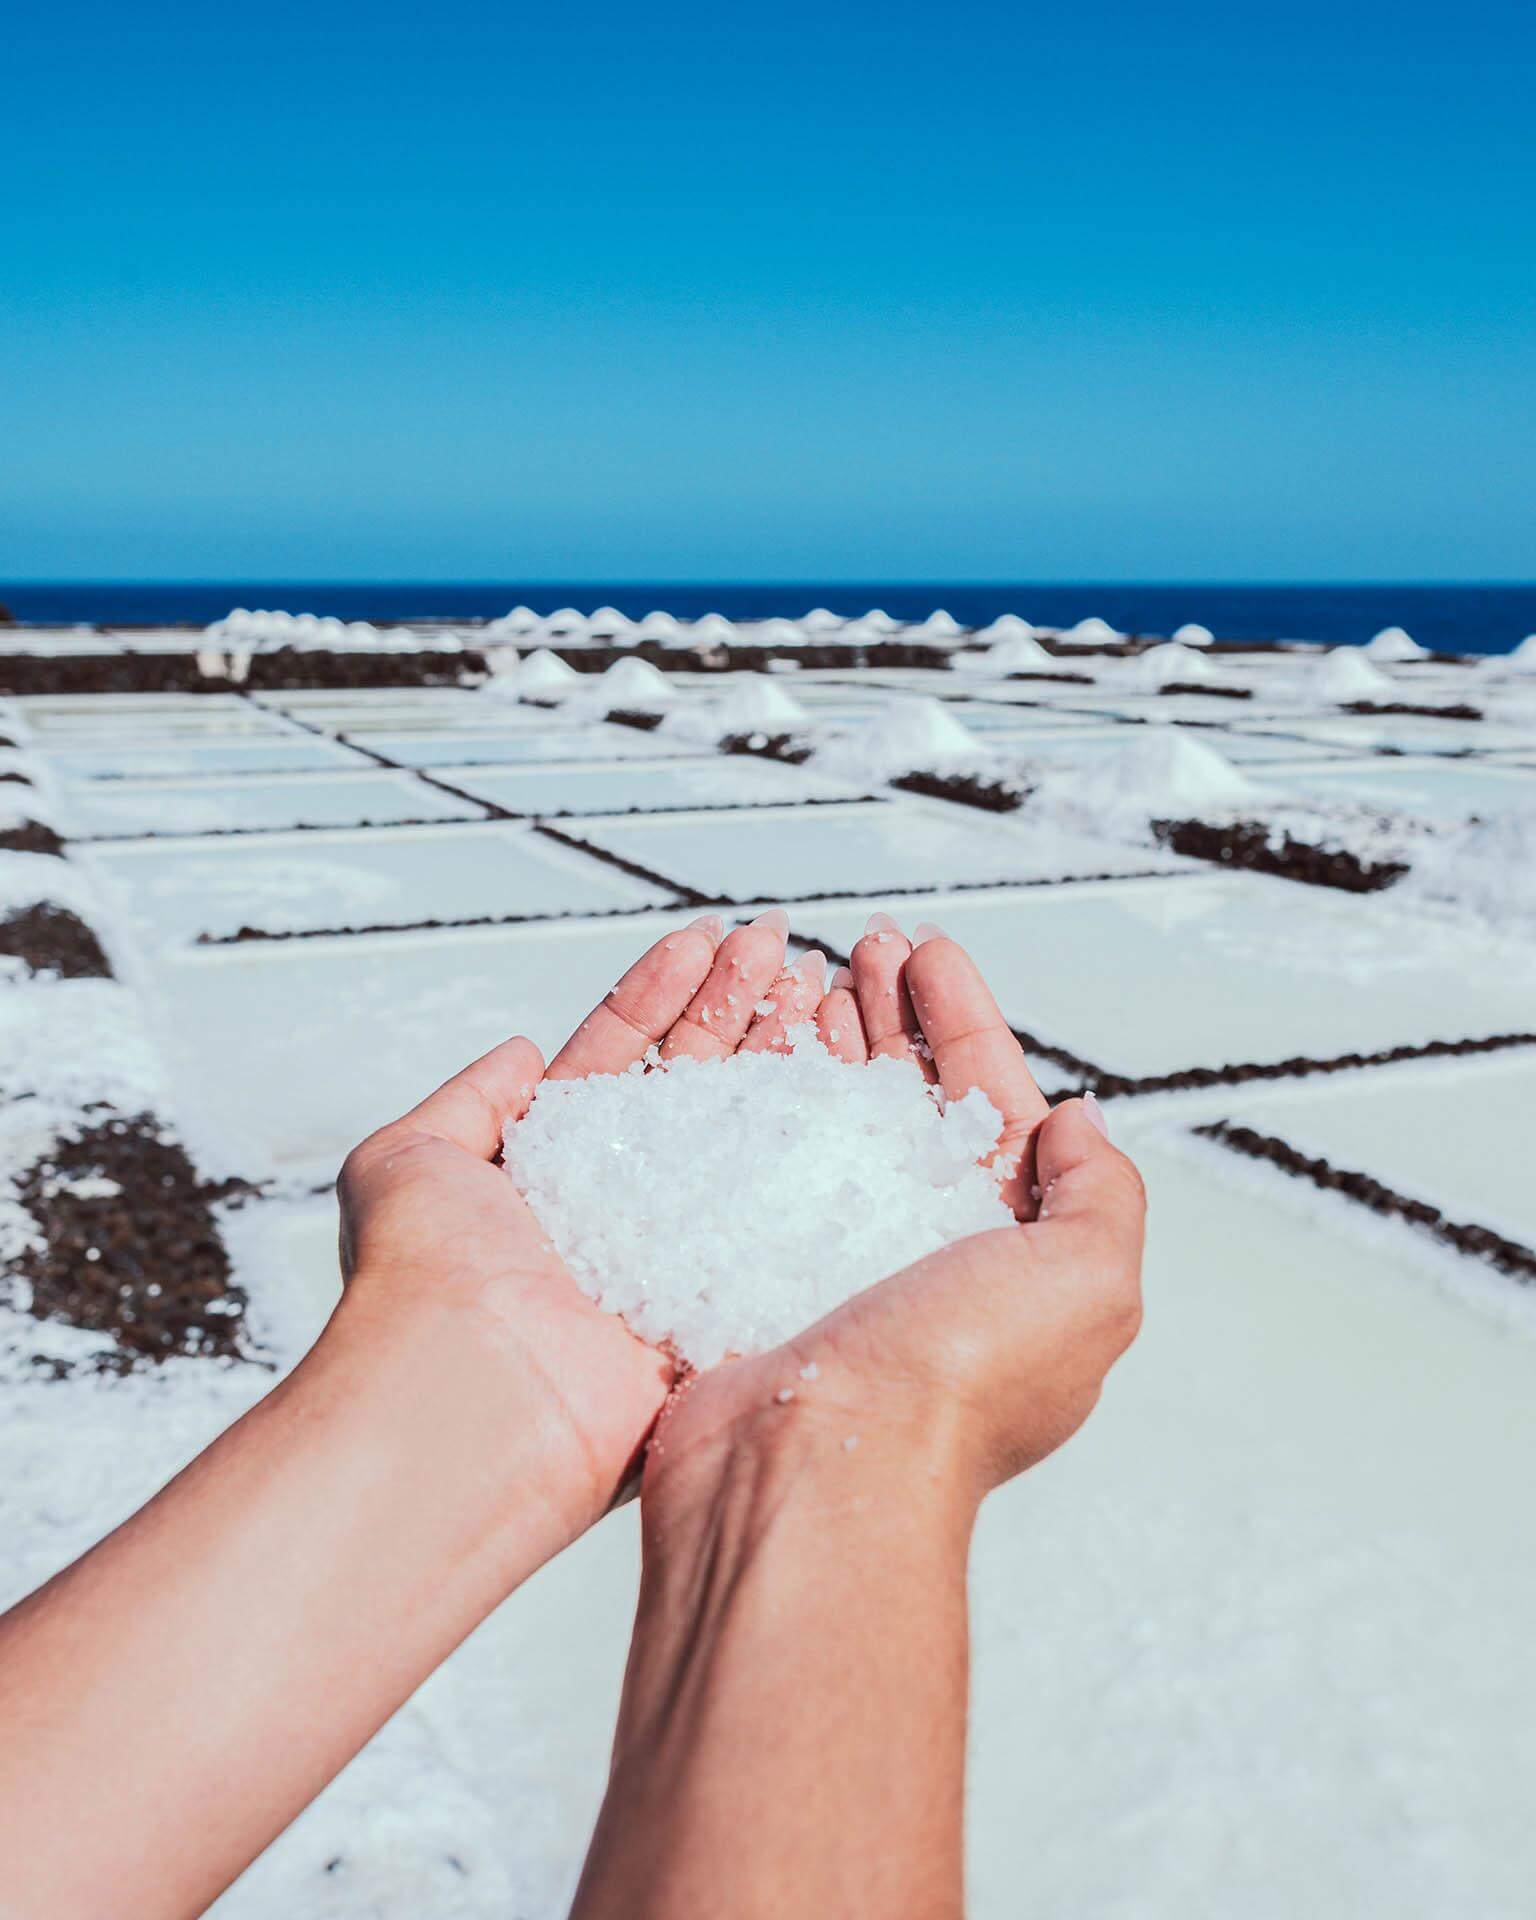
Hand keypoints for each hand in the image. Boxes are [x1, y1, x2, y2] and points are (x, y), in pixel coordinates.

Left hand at [334, 907, 828, 1520]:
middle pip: (690, 1084)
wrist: (469, 1393)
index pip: (616, 1058)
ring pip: (740, 1133)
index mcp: (548, 1168)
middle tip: (775, 943)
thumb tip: (518, 1052)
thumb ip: (466, 1101)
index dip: (660, 995)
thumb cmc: (421, 1276)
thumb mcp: (404, 1158)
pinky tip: (836, 1076)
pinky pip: (775, 1213)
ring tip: (811, 979)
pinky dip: (806, 1146)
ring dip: (776, 1052)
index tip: (704, 938)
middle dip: (733, 1006)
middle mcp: (614, 1205)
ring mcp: (673, 1249)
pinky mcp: (720, 1299)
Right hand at [646, 921, 1146, 1513]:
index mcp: (1007, 1253)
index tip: (929, 951)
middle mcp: (923, 1254)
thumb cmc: (955, 1388)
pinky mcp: (752, 1269)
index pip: (992, 1103)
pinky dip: (757, 1092)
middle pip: (908, 1098)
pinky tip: (746, 1047)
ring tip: (803, 975)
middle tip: (861, 946)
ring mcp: (831, 1259)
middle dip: (891, 1013)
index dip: (965, 1019)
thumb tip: (1076, 1122)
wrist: (810, 1473)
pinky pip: (758, 1157)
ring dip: (824, 1039)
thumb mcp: (1089, 1283)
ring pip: (830, 1118)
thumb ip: (1103, 1193)